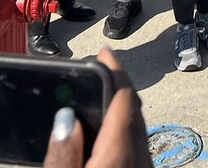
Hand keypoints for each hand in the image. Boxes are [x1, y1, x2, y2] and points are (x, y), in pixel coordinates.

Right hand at [43, 47, 151, 167]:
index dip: (114, 70)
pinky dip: (126, 124)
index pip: (123, 99)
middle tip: (104, 64)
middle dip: (119, 82)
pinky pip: (137, 143)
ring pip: (139, 126)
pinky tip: (113, 128)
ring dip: (124, 104)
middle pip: (135, 109)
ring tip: (106, 90)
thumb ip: (64, 154)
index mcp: (118, 156)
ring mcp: (143, 167)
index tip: (104, 52)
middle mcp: (139, 161)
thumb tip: (66, 119)